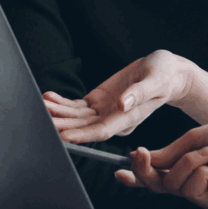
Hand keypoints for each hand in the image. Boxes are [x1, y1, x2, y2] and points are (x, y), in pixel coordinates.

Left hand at [43, 50, 193, 142]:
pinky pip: (77, 106)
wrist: (166, 73)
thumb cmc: (165, 76)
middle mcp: (114, 118)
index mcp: (129, 117)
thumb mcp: (157, 81)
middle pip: (84, 127)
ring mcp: (105, 111)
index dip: (83, 135)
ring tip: (41, 105)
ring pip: (77, 117)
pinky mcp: (98, 101)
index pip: (103, 131)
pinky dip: (63, 103)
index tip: (65, 136)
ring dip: (58, 113)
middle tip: (42, 121)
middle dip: (62, 125)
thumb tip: (123, 103)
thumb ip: (140, 92)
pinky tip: (50, 97)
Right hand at [114, 116, 207, 208]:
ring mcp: (204, 192)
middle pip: (158, 184)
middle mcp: (194, 179)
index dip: (138, 175)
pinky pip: (192, 188)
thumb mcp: (195, 138)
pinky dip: (202, 171)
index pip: (159, 173)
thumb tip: (145, 159)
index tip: (121, 172)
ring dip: (188, 162)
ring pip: (173, 184)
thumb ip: (170, 153)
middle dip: (146, 170)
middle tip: (141, 155)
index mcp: (190, 162)